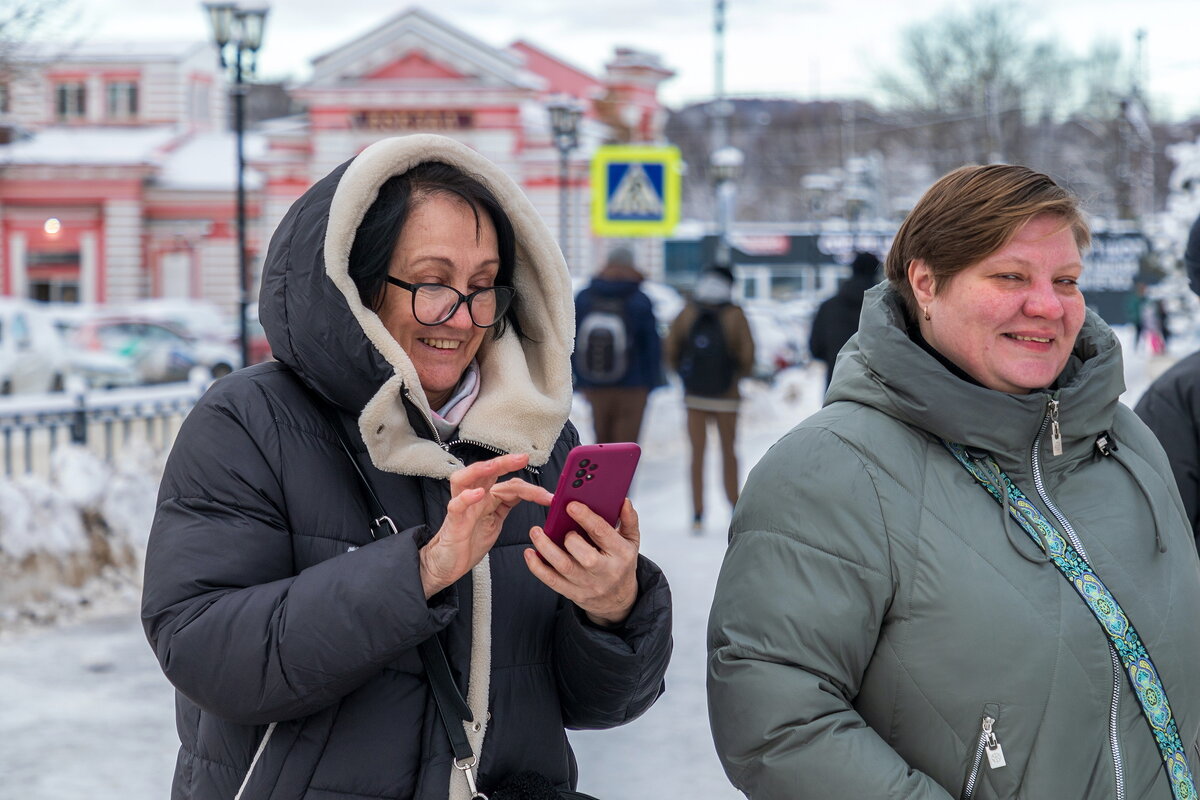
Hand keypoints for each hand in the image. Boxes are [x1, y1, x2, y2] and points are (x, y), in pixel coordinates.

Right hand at [420, 453, 552, 598]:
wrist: (449, 564)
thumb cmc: (470, 540)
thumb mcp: (496, 521)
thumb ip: (508, 504)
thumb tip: (529, 492)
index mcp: (486, 497)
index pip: (509, 485)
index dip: (530, 489)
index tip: (549, 497)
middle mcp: (474, 497)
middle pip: (486, 472)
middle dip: (504, 462)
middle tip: (523, 458)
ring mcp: (462, 507)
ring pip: (465, 479)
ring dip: (481, 470)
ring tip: (495, 466)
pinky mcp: (453, 521)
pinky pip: (456, 505)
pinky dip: (466, 497)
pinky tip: (478, 494)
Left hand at [524, 497, 639, 626]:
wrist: (618, 600)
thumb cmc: (622, 565)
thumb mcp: (631, 542)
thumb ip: (629, 520)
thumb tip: (624, 502)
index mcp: (621, 553)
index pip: (603, 533)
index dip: (586, 518)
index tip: (571, 505)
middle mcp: (606, 571)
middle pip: (585, 555)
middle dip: (569, 537)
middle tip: (558, 523)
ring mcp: (589, 584)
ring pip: (564, 567)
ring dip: (546, 548)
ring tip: (536, 532)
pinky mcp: (573, 593)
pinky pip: (552, 581)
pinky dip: (538, 567)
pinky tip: (530, 553)